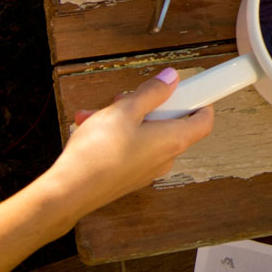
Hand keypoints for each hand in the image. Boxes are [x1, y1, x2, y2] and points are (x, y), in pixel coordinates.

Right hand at [44, 70, 214, 221]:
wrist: (68, 192)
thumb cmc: (98, 153)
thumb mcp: (125, 109)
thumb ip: (152, 92)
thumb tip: (171, 79)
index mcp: (173, 140)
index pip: (204, 120)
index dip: (200, 101)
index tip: (189, 89)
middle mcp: (165, 158)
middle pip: (170, 123)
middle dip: (148, 105)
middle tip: (126, 99)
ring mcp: (146, 169)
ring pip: (144, 133)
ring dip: (124, 118)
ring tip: (98, 113)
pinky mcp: (128, 176)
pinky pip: (130, 148)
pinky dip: (115, 135)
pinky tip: (90, 128)